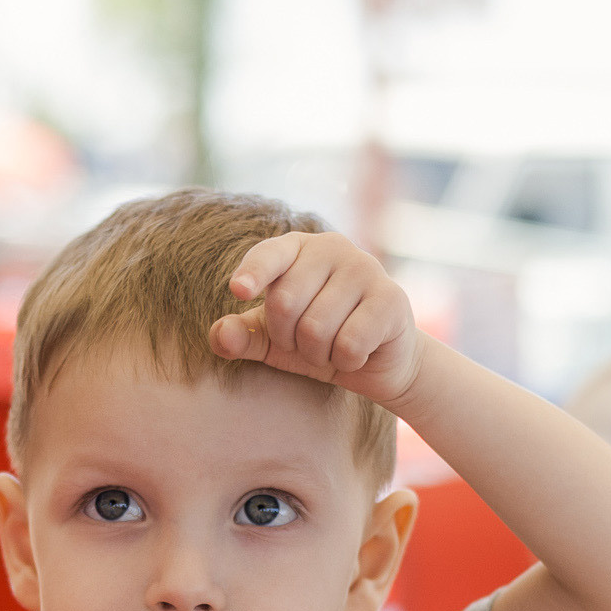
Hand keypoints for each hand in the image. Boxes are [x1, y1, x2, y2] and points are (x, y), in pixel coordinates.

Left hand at [209, 230, 424, 408]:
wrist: (378, 362)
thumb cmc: (319, 341)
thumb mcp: (274, 342)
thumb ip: (242, 337)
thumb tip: (219, 334)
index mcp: (298, 248)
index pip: (270, 254)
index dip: (253, 272)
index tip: (239, 290)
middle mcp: (332, 248)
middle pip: (285, 303)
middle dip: (289, 339)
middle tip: (307, 342)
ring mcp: (365, 269)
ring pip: (316, 329)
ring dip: (318, 354)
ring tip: (333, 347)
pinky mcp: (391, 298)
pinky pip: (349, 343)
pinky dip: (346, 361)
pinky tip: (358, 352)